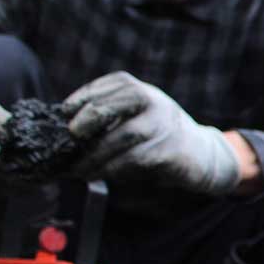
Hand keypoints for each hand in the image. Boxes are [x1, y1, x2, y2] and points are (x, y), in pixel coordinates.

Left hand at [62, 72, 239, 194]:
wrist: (201, 153)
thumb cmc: (157, 134)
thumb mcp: (135, 115)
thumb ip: (107, 115)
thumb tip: (64, 128)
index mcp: (138, 90)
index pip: (102, 89)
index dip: (78, 103)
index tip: (62, 119)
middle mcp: (152, 102)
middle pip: (111, 106)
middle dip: (86, 122)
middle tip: (70, 138)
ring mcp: (163, 126)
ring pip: (122, 137)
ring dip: (95, 156)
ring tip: (79, 169)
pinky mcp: (170, 151)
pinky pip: (134, 160)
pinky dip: (112, 169)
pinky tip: (99, 175)